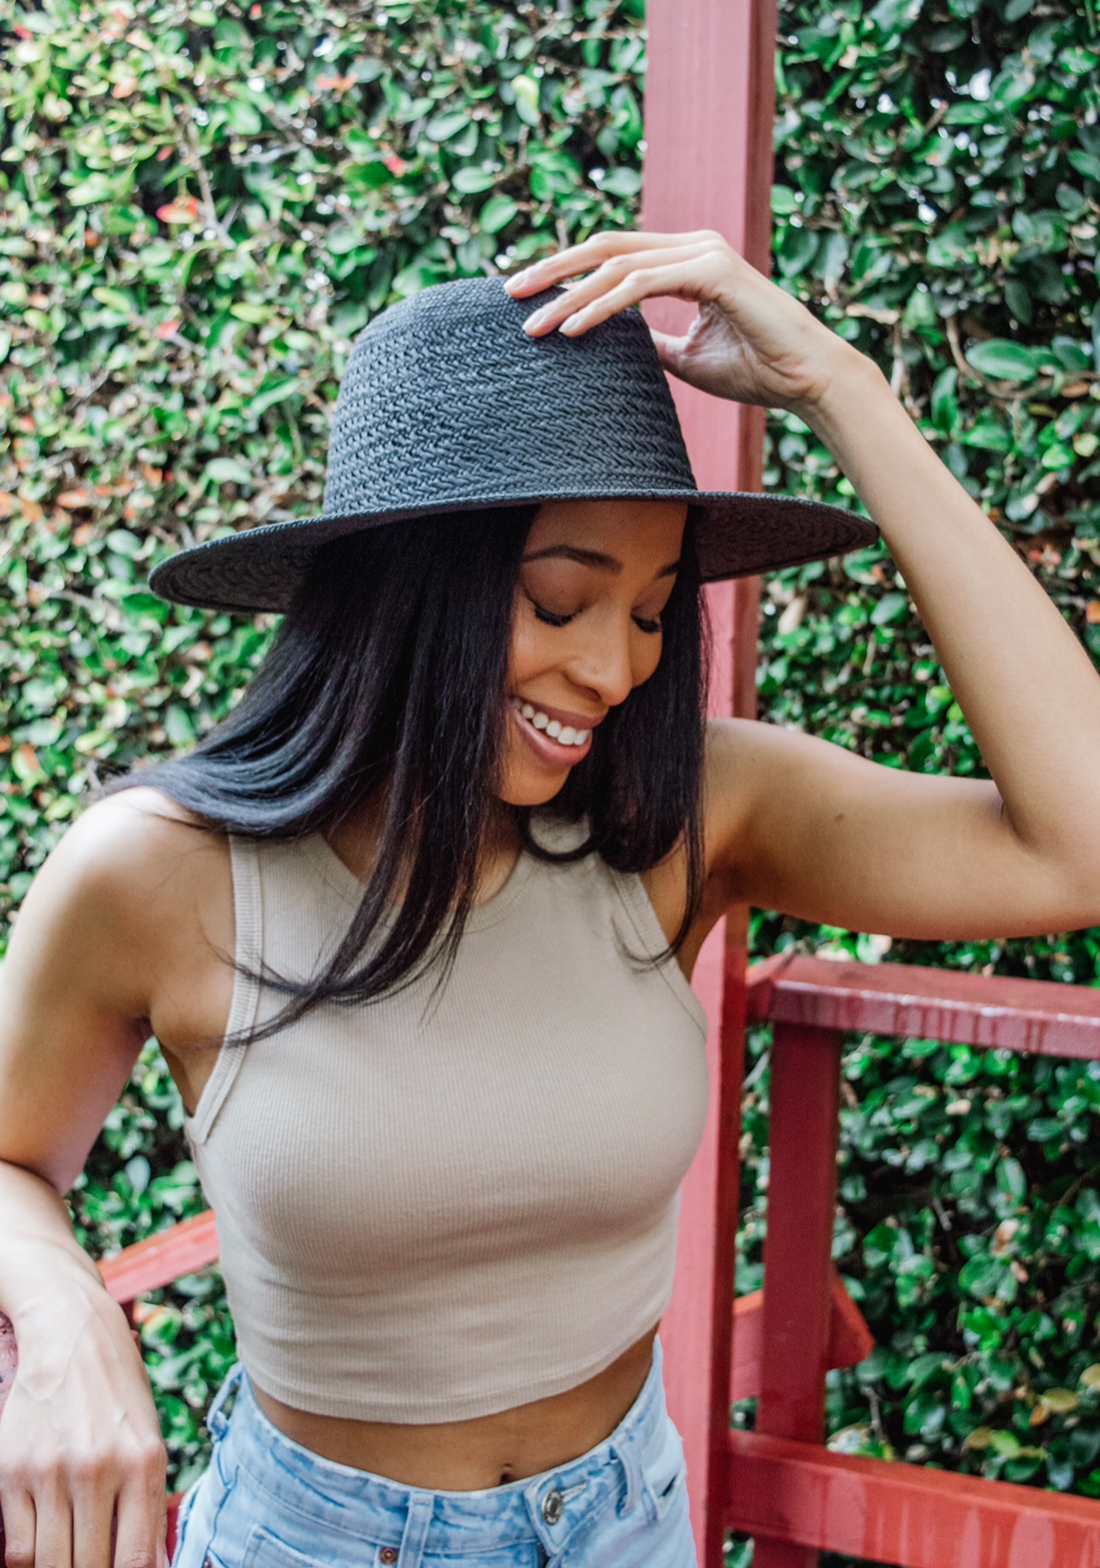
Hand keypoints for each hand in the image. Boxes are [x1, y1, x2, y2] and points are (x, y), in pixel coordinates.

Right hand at [0, 1293, 166, 1567]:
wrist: (71, 1335)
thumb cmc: (117, 1391)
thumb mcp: (149, 1438)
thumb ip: (148, 1503)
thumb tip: (149, 1565)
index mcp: (143, 1462)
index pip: (137, 1559)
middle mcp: (98, 1468)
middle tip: (95, 1563)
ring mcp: (51, 1471)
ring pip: (49, 1564)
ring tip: (71, 1556)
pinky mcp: (11, 1471)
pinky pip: (16, 1546)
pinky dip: (28, 1558)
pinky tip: (42, 1546)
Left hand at [504, 229, 856, 414]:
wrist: (807, 379)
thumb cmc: (756, 370)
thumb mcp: (687, 358)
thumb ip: (652, 344)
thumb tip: (618, 349)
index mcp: (686, 258)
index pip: (614, 253)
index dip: (568, 270)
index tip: (528, 296)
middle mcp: (693, 245)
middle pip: (606, 245)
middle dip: (554, 268)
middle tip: (510, 293)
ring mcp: (704, 253)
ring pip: (618, 263)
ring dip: (570, 296)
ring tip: (534, 326)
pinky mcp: (713, 272)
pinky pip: (641, 285)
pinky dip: (602, 307)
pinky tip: (572, 329)